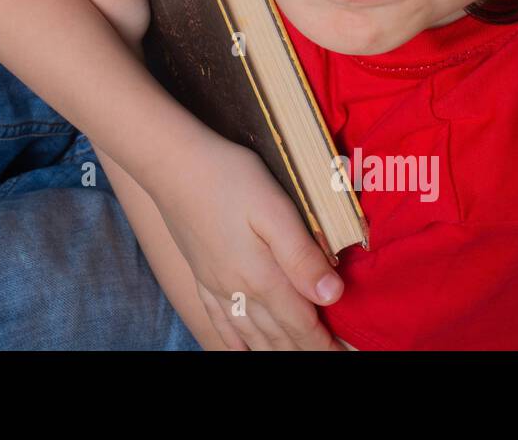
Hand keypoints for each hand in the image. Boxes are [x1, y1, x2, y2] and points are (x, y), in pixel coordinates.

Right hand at [149, 128, 346, 349]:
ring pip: (250, 334)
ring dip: (274, 351)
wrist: (171, 163)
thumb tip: (331, 295)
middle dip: (305, 348)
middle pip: (278, 335)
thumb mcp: (274, 207)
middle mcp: (238, 289)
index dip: (325, 342)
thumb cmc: (228, 176)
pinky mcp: (199, 274)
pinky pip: (218, 321)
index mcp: (262, 275)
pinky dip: (233, 342)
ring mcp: (215, 284)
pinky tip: (241, 350)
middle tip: (329, 354)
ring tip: (294, 355)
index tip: (346, 351)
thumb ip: (301, 254)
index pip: (301, 323)